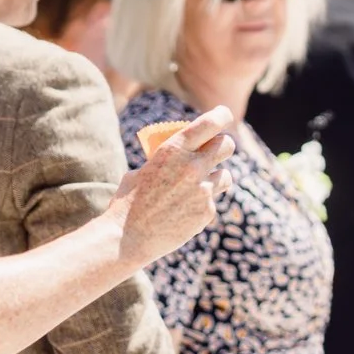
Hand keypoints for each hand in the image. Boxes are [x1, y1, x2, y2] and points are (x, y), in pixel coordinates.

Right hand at [118, 108, 236, 264]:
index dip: (221, 116)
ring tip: (201, 183)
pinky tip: (186, 210)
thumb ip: (166, 161)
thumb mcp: (142, 171)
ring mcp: (203, 190)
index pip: (210, 123)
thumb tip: (182, 156)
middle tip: (216, 150)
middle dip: (222, 145)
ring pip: (226, 175)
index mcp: (173, 149)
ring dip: (217, 176)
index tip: (223, 115)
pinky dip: (203, 203)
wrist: (127, 237)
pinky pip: (213, 200)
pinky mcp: (207, 211)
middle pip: (226, 145)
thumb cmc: (128, 202)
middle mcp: (193, 166)